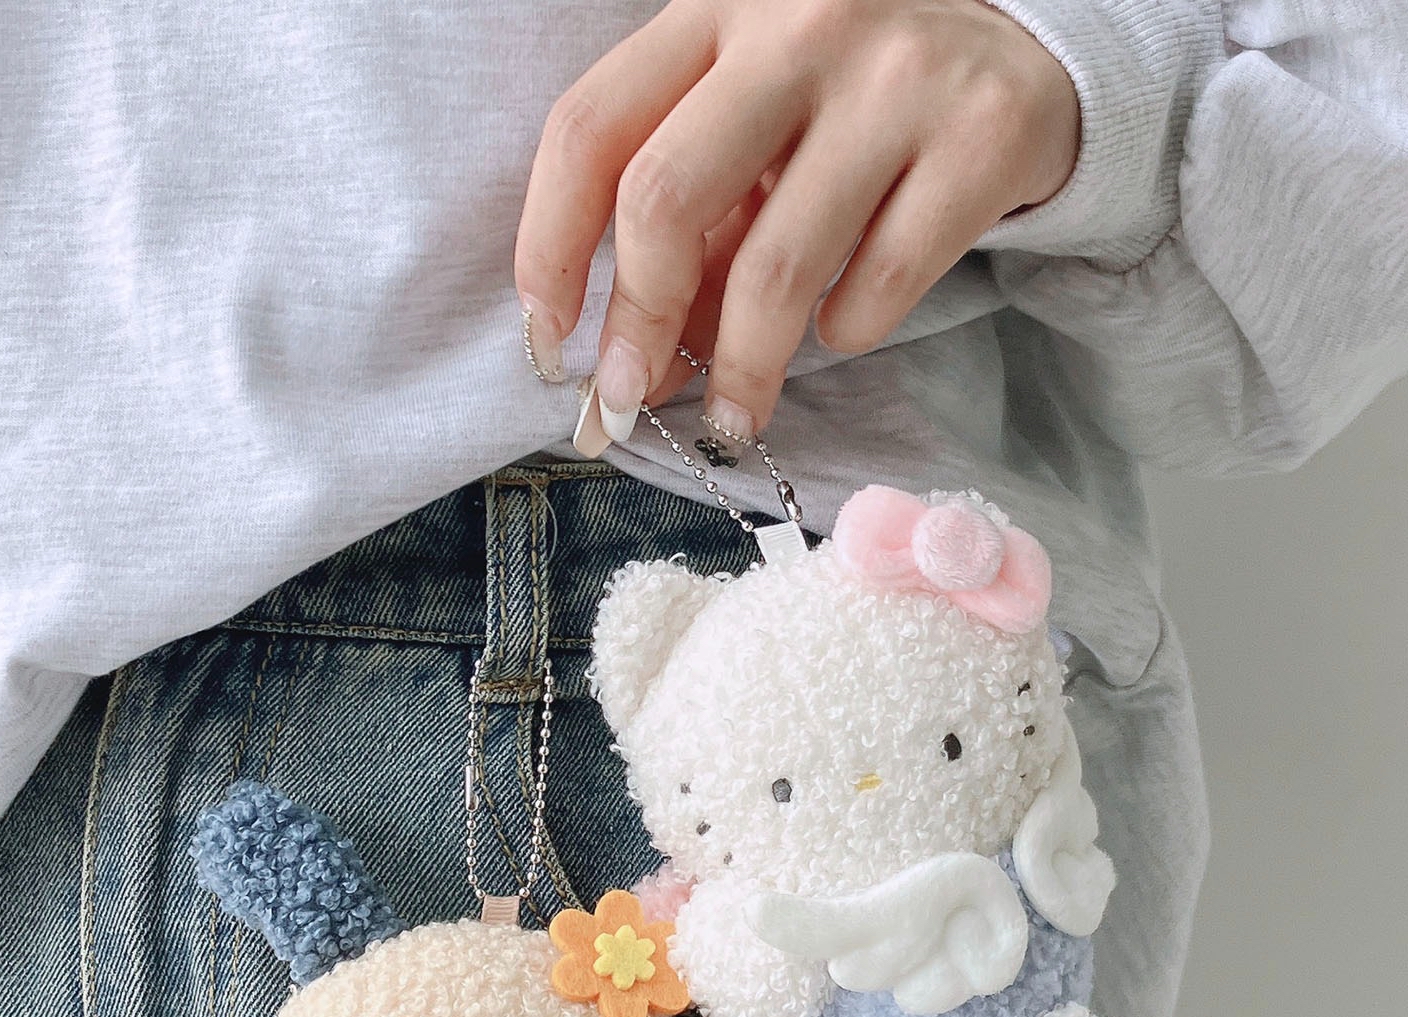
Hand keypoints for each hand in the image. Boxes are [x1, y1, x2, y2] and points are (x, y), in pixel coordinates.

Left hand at [515, 0, 1078, 440]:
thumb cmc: (853, 102)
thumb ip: (693, 214)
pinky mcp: (982, 137)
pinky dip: (849, 333)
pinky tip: (843, 329)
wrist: (1023, 50)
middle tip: (630, 400)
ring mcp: (894, 77)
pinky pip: (881, 285)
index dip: (549, 250)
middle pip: (664, 200)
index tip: (549, 343)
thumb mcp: (755, 120)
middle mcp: (797, 24)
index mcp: (713, 8)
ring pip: (775, 268)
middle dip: (636, 326)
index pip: (589, 131)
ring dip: (742, 371)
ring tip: (735, 420)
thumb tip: (631, 359)